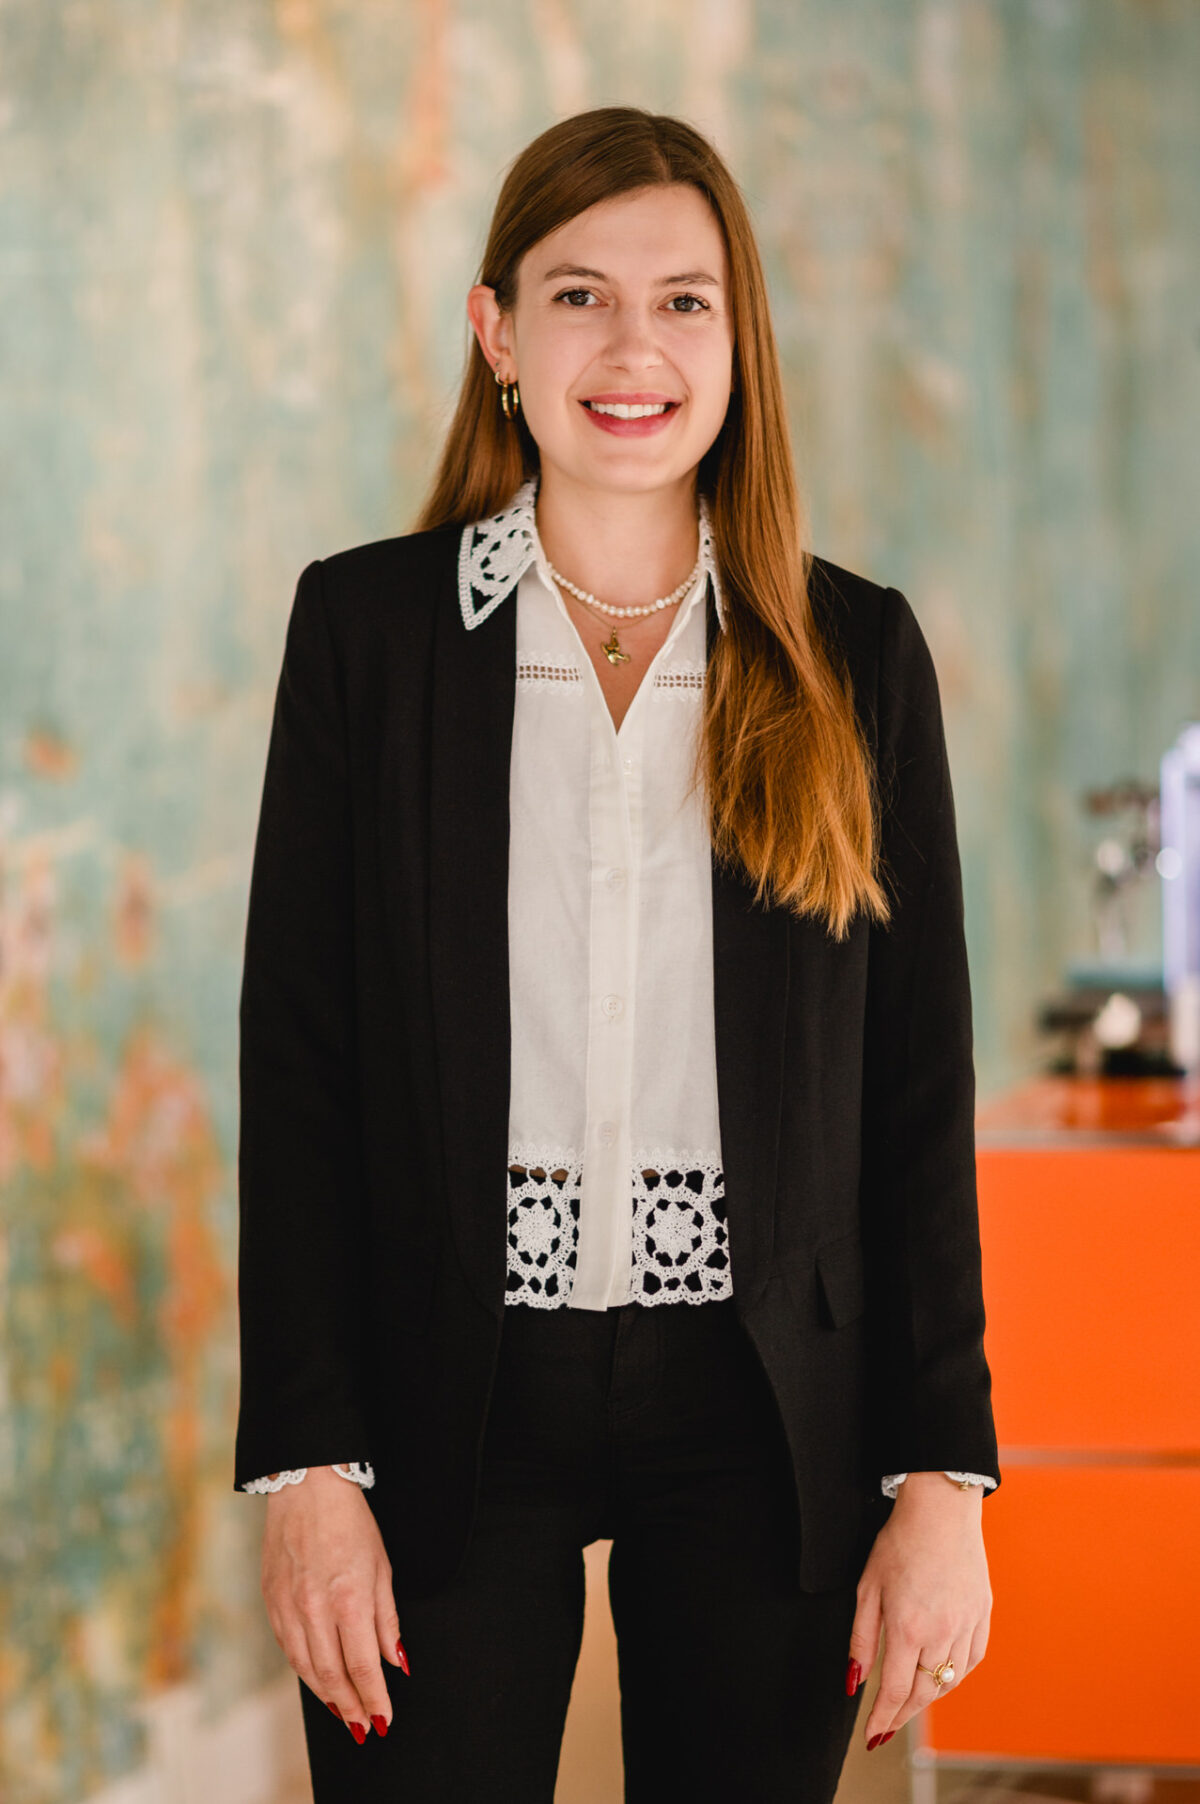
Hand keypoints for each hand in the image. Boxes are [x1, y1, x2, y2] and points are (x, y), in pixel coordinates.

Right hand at [261, 1465, 406, 1741]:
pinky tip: (318, 1680)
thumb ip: (387, 1620)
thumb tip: (397, 1662)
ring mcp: (288, 1606)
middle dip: (350, 1707)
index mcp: (348, 1598)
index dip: (374, 1698)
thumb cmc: (350, 1522)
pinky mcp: (271, 1601)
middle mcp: (314, 1608)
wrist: (305, 1487)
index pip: (362, 1665)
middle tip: (364, 1728)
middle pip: (332, 1675)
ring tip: (344, 1713)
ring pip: (306, 1668)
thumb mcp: (381, 1567)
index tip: (384, 1718)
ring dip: (326, 1696)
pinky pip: (288, 1648)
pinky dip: (305, 1671)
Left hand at [847, 1471, 991, 1745]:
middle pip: (924, 1694)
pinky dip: (957, 1675)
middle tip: (887, 1727)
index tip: (872, 1735)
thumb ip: (861, 1639)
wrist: (941, 1508)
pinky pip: (973, 1660)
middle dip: (903, 1716)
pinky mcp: (983, 1614)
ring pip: (951, 1681)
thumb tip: (855, 1682)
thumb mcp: (867, 1587)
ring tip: (910, 1702)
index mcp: (909, 1627)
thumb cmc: (898, 1542)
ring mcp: (967, 1624)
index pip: (895, 1691)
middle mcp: (942, 1633)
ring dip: (929, 1697)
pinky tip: (943, 1675)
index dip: (882, 1718)